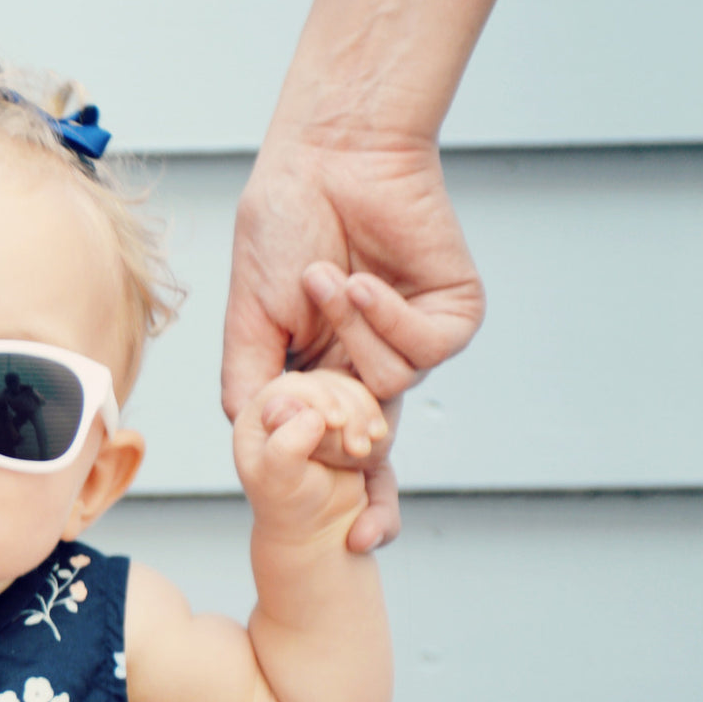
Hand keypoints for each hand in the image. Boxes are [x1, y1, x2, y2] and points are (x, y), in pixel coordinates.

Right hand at [222, 132, 483, 549]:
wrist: (330, 155)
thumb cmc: (283, 224)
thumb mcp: (249, 320)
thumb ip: (251, 388)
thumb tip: (259, 449)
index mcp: (322, 375)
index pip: (339, 452)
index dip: (349, 500)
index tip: (358, 545)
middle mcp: (371, 366)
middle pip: (385, 453)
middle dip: (371, 481)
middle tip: (356, 507)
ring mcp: (414, 341)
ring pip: (391, 390)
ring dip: (349, 335)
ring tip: (324, 280)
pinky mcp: (453, 313)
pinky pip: (425, 349)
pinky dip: (385, 318)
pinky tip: (360, 280)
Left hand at [233, 370, 386, 544]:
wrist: (318, 526)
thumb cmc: (292, 507)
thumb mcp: (279, 481)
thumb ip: (286, 448)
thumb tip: (310, 416)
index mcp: (256, 417)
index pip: (288, 387)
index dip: (316, 397)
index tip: (337, 422)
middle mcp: (283, 406)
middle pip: (322, 382)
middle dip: (346, 409)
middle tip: (357, 448)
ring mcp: (313, 408)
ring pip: (346, 387)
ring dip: (363, 412)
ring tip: (363, 451)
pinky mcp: (340, 415)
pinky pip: (362, 398)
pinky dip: (373, 415)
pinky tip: (376, 436)